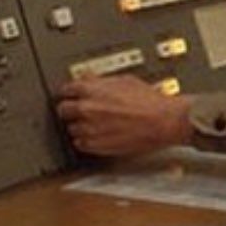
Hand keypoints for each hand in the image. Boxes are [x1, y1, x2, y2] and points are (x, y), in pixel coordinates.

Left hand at [56, 75, 192, 156]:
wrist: (163, 121)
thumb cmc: (150, 101)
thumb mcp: (125, 80)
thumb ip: (101, 81)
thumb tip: (89, 78)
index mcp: (91, 90)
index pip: (66, 90)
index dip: (70, 92)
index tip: (72, 95)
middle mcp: (86, 109)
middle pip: (62, 110)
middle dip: (70, 109)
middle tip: (79, 110)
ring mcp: (90, 129)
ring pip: (71, 129)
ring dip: (79, 126)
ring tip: (94, 124)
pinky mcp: (96, 146)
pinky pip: (80, 144)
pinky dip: (86, 140)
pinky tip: (98, 135)